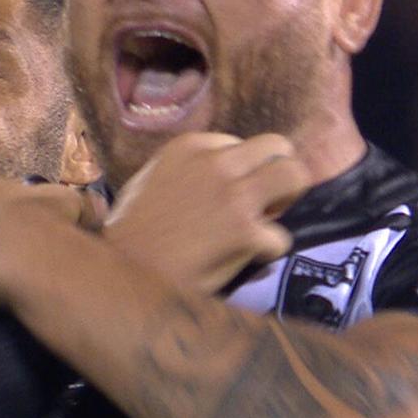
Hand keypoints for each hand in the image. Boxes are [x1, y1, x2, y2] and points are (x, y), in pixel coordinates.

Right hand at [102, 132, 310, 294]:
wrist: (122, 274)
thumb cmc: (131, 233)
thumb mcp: (153, 180)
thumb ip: (190, 169)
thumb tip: (224, 173)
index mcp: (191, 146)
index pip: (243, 144)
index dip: (244, 171)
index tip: (232, 194)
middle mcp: (217, 162)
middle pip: (278, 148)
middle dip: (277, 175)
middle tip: (266, 203)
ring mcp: (234, 194)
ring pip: (295, 177)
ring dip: (284, 203)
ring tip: (263, 225)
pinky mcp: (246, 231)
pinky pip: (281, 237)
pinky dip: (266, 253)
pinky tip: (240, 261)